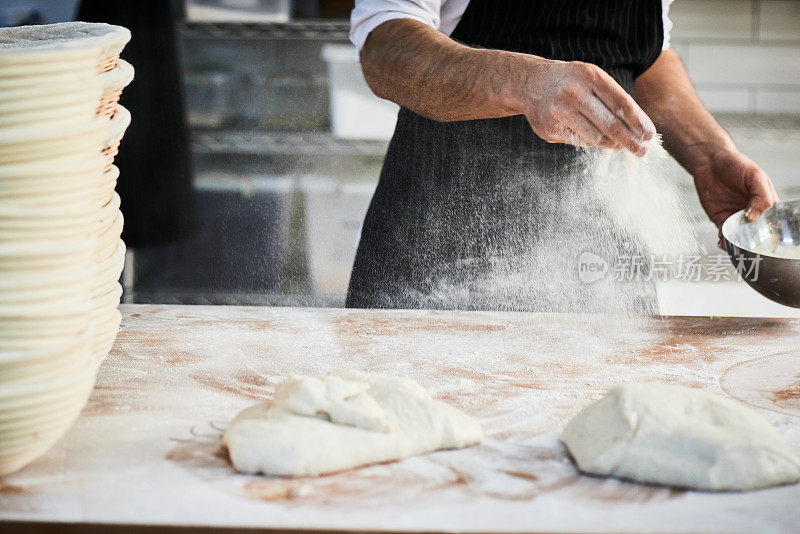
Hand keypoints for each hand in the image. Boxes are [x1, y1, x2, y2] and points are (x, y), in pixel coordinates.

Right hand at [511, 58, 655, 155]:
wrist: (529, 82)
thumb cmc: (571, 82)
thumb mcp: (592, 80)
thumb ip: (613, 100)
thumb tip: (637, 132)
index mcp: (589, 76)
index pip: (621, 102)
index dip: (638, 121)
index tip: (650, 135)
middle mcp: (573, 93)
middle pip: (610, 124)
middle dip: (630, 140)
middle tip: (642, 151)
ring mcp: (558, 111)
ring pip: (594, 137)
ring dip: (609, 142)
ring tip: (616, 142)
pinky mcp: (549, 128)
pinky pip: (578, 141)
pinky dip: (587, 139)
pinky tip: (586, 131)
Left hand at [691, 145, 778, 245]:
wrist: (710, 162)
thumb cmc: (736, 164)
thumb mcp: (755, 176)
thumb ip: (761, 196)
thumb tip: (754, 217)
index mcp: (767, 203)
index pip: (774, 221)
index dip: (772, 231)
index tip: (767, 238)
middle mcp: (753, 213)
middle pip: (757, 233)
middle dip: (754, 241)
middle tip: (750, 246)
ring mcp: (736, 217)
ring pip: (740, 236)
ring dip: (738, 243)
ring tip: (735, 246)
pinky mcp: (720, 218)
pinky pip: (724, 233)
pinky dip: (723, 240)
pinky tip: (722, 242)